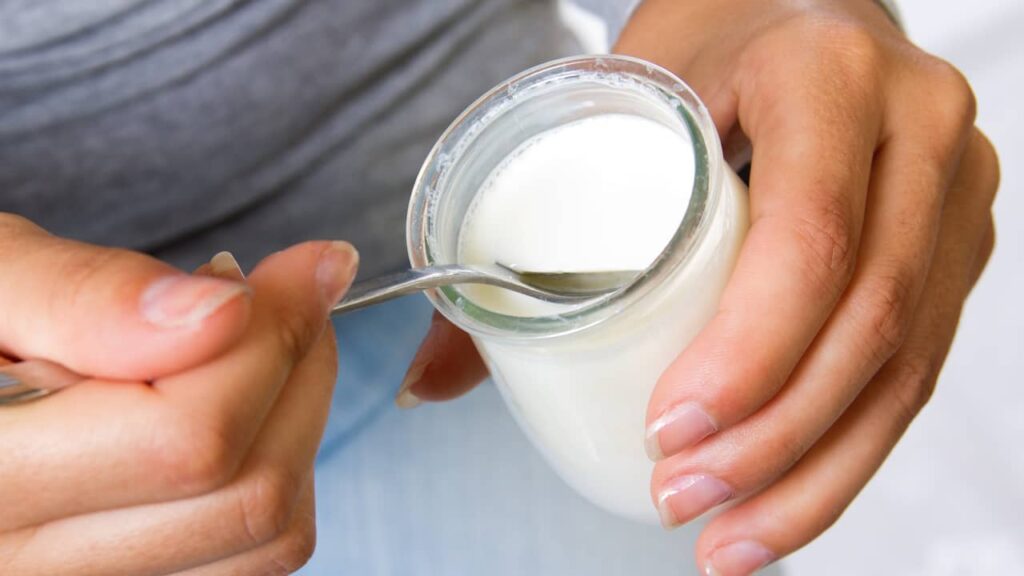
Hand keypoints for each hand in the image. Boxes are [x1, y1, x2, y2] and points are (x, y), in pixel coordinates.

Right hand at [0, 222, 357, 574]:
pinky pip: (251, 549)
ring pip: (268, 531)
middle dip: (297, 369)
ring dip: (295, 417)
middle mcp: (29, 567)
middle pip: (248, 491)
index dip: (273, 336)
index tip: (307, 264)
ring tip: (245, 342)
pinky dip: (274, 463)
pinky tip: (231, 398)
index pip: (185, 438)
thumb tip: (220, 313)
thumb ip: (81, 295)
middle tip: (279, 293)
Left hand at [400, 0, 998, 571]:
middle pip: (867, 319)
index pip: (809, 233)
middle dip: (770, 439)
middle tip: (677, 494)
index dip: (747, 352)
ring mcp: (953, 192)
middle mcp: (915, 128)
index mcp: (826, 72)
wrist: (800, 14)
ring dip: (813, 473)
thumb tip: (429, 379)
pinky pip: (918, 368)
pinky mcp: (957, 246)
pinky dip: (851, 451)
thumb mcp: (620, 102)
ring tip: (724, 536)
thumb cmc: (705, 53)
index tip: (667, 430)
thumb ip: (524, 236)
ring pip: (904, 366)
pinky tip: (785, 503)